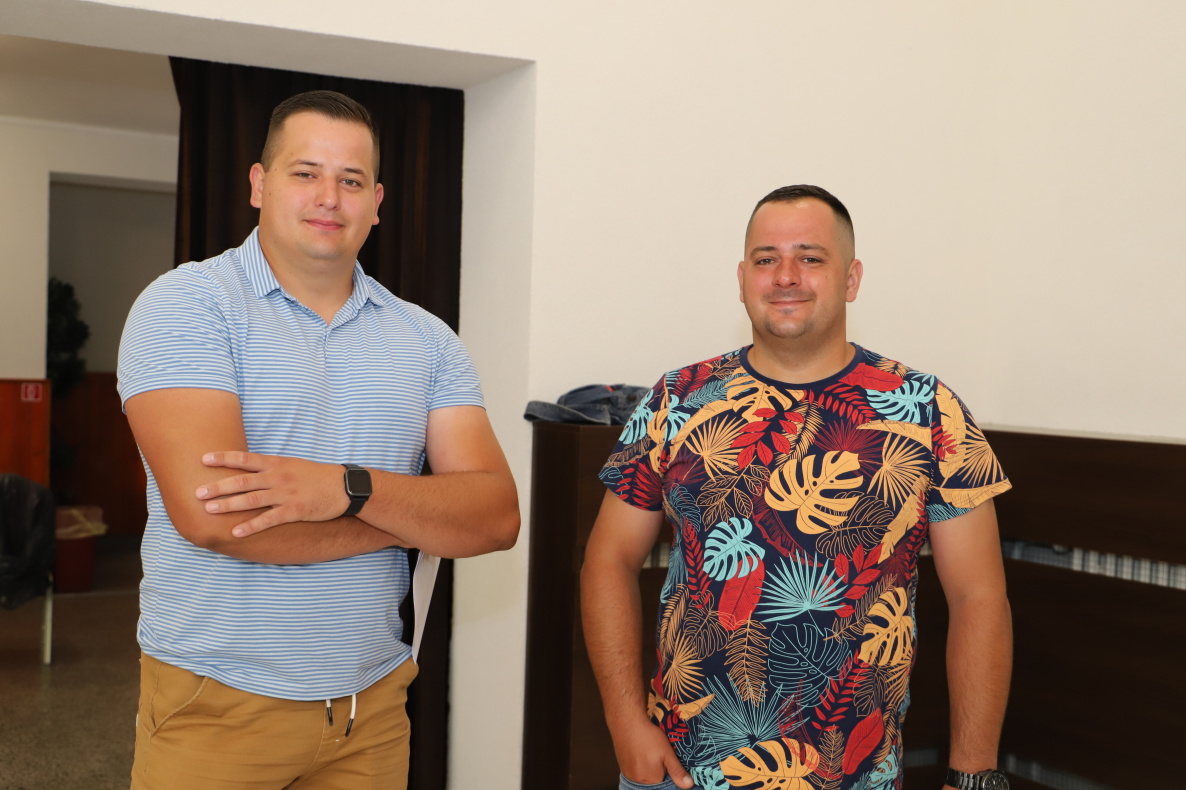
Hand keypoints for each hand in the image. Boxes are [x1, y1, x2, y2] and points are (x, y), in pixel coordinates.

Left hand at [196, 451, 349, 536]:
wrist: (345, 487)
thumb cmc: (317, 476)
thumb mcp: (293, 465)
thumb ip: (271, 469)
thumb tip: (248, 471)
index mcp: (277, 464)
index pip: (245, 459)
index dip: (224, 458)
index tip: (204, 459)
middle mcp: (278, 477)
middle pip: (242, 481)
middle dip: (218, 487)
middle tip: (198, 491)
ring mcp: (286, 494)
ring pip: (251, 500)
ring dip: (228, 505)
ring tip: (209, 510)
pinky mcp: (295, 510)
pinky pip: (269, 519)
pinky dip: (251, 526)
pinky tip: (236, 531)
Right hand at [613, 719, 693, 788]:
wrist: (628, 722)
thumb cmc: (649, 736)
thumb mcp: (667, 752)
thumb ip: (677, 770)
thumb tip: (689, 785)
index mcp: (652, 779)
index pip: (665, 783)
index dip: (668, 772)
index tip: (668, 761)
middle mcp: (638, 780)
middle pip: (654, 781)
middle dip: (659, 771)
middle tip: (658, 755)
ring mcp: (629, 775)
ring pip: (644, 776)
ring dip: (649, 769)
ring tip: (650, 753)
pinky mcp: (623, 768)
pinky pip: (635, 772)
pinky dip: (639, 766)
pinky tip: (641, 754)